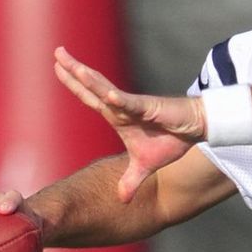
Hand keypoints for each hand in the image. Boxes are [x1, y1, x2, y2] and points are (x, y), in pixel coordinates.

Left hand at [53, 46, 205, 202]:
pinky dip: (119, 100)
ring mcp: (134, 106)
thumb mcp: (145, 166)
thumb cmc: (171, 140)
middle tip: (57, 52)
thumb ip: (131, 180)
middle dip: (74, 70)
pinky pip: (131, 104)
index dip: (73, 84)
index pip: (89, 97)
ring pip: (107, 90)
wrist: (195, 130)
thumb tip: (122, 200)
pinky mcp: (150, 108)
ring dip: (90, 79)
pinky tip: (106, 94)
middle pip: (92, 86)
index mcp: (117, 116)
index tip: (57, 67)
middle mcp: (121, 107)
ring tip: (73, 66)